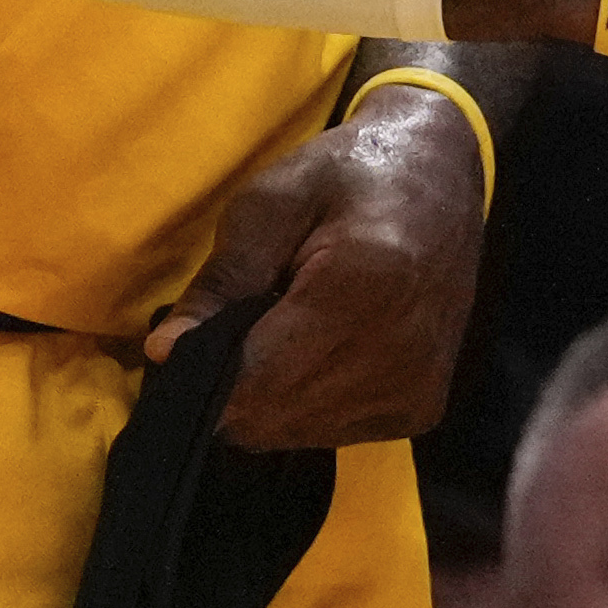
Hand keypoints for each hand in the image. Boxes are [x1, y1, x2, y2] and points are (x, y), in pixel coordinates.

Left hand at [148, 88, 484, 448]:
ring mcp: (418, 386)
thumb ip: (221, 279)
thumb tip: (165, 353)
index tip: (183, 346)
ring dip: (270, 398)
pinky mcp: (423, 407)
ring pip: (298, 433)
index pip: (256, 380)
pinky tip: (317, 352)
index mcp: (364, 285)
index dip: (204, 376)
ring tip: (282, 333)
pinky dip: (307, 405)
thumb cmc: (347, 174)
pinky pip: (333, 433)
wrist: (442, 174)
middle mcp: (401, 349)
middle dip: (234, 387)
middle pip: (273, 416)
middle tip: (238, 327)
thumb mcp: (270, 201)